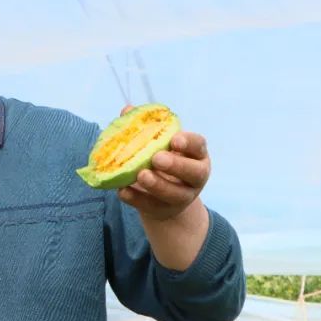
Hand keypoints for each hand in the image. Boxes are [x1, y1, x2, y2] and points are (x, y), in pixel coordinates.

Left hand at [116, 106, 210, 222]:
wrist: (162, 196)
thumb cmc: (162, 159)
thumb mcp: (158, 143)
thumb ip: (145, 127)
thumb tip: (127, 110)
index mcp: (196, 154)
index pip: (198, 146)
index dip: (188, 142)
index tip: (174, 140)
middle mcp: (195, 177)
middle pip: (193, 172)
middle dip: (176, 165)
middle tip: (156, 159)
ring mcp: (182, 197)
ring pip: (174, 194)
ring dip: (157, 185)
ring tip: (141, 175)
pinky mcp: (164, 210)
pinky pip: (151, 206)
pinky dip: (135, 199)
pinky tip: (122, 191)